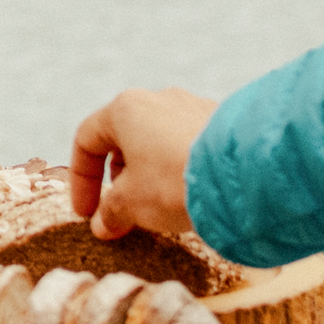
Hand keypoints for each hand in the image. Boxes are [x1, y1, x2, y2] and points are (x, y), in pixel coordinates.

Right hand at [68, 86, 217, 240]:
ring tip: (158, 207)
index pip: (87, 139)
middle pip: (125, 139)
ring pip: (159, 142)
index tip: (86, 213)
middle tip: (123, 212)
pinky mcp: (223, 124)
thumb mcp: (131, 203)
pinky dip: (179, 170)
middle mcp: (159, 100)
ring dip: (150, 175)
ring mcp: (194, 108)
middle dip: (119, 179)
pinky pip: (189, 146)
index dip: (81, 180)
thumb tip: (103, 224)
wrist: (242, 173)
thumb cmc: (175, 181)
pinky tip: (189, 196)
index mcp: (126, 109)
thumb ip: (110, 212)